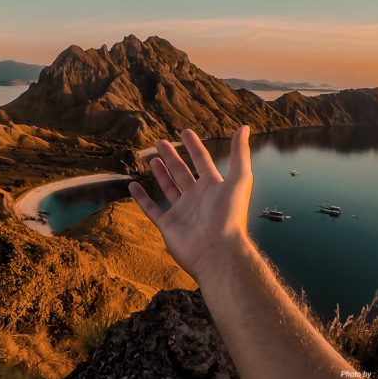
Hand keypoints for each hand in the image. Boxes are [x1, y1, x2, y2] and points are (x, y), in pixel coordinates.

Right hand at [128, 126, 252, 279]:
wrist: (217, 251)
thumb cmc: (230, 215)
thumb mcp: (239, 179)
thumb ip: (240, 154)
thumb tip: (244, 127)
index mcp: (213, 186)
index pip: (202, 161)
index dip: (194, 146)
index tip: (184, 132)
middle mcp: (197, 197)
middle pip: (182, 172)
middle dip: (172, 157)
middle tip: (160, 142)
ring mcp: (182, 211)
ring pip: (168, 188)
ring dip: (160, 174)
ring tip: (152, 159)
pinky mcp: (168, 225)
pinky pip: (152, 209)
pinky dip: (142, 198)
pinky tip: (133, 185)